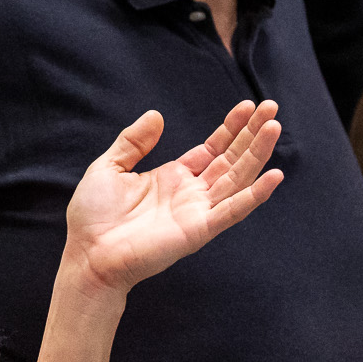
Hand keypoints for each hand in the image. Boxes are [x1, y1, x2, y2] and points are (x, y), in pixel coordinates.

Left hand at [61, 100, 282, 299]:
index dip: (231, 128)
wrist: (88, 255)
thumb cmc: (94, 217)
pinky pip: (233, 211)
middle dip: (252, 134)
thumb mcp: (109, 167)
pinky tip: (274, 176)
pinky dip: (254, 195)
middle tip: (271, 108)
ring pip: (238, 178)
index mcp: (173, 177)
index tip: (248, 106)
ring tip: (274, 127)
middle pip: (231, 159)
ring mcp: (198, 212)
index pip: (212, 149)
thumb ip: (133, 142)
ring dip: (258, 154)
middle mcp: (191, 193)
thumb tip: (157, 115)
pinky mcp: (199, 230)